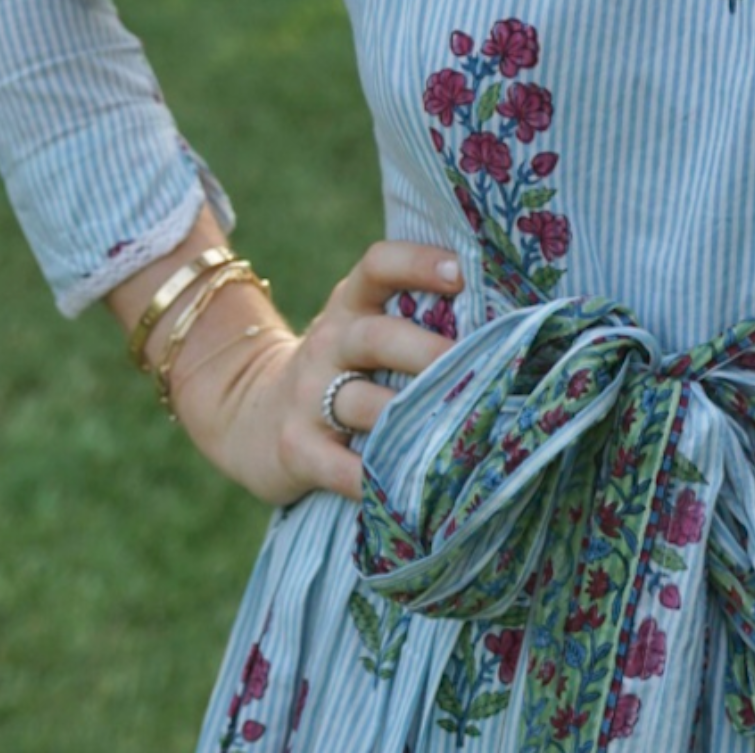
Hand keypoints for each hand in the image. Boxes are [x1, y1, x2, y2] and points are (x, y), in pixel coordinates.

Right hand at [167, 240, 463, 507]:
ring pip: (362, 404)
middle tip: (479, 367)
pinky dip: (376, 480)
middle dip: (427, 352)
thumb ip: (412, 317)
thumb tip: (505, 323)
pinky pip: (340, 467)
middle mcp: (330, 343)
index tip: (461, 272)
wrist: (249, 416)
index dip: (417, 263)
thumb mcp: (362, 329)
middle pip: (377, 337)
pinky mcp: (297, 448)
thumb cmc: (339, 369)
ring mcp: (309, 396)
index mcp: (351, 304)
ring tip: (460, 431)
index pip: (378, 265)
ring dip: (411, 419)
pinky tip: (415, 491)